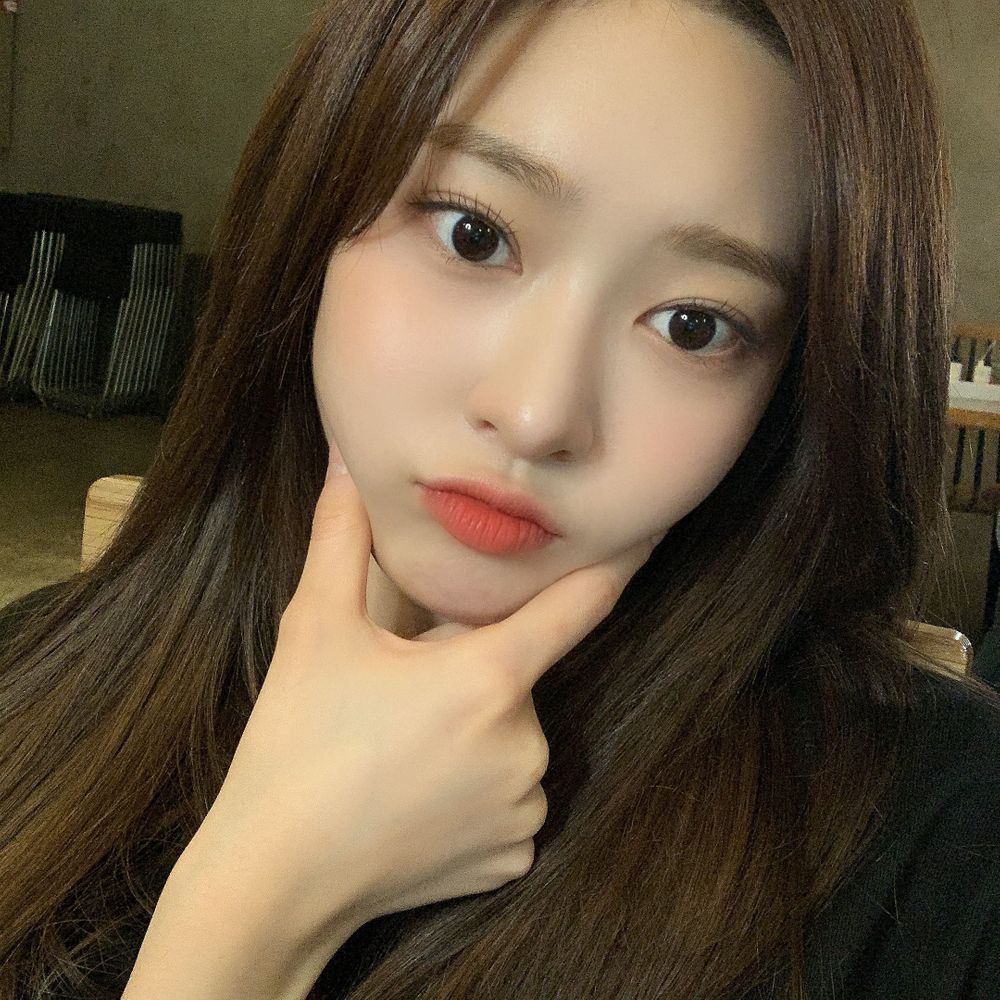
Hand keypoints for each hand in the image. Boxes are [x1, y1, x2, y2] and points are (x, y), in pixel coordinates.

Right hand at [195, 456, 659, 951]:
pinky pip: (510, 799)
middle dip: (475, 671)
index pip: (579, 604)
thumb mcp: (315, 630)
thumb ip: (341, 537)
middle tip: (402, 696)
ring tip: (401, 752)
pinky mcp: (513, 857)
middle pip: (519, 677)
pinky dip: (476, 789)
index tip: (651, 530)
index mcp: (488, 678)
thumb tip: (343, 464)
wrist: (276, 881)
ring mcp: (524, 807)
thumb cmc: (295, 746)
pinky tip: (418, 797)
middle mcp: (526, 743)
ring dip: (476, 732)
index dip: (618, 563)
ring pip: (514, 739)